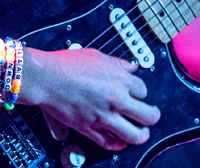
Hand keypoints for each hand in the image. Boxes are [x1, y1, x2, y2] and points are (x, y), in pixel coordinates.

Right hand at [22, 47, 159, 150]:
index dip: (140, 91)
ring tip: (142, 133)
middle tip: (151, 115)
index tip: (137, 93)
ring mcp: (105, 117)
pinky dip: (118, 144)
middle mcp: (116, 100)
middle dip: (152, 115)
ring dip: (142, 135)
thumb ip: (117, 64)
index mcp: (120, 80)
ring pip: (134, 135)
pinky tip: (120, 141)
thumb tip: (130, 67)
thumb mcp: (97, 55)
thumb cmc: (67, 65)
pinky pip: (110, 143)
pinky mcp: (91, 129)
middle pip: (148, 115)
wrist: (46, 78)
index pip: (143, 90)